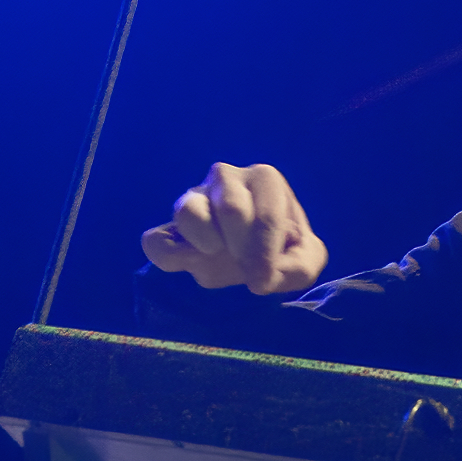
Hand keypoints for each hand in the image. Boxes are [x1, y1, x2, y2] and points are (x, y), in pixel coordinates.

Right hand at [141, 162, 327, 294]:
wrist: (251, 259)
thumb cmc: (281, 251)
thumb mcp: (305, 258)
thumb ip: (303, 262)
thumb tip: (269, 271)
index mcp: (264, 179)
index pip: (266, 213)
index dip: (265, 253)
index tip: (263, 283)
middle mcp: (226, 177)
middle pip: (233, 210)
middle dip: (244, 251)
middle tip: (249, 274)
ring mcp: (193, 198)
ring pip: (189, 212)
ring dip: (209, 246)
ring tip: (222, 257)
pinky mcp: (167, 227)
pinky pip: (156, 240)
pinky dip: (171, 256)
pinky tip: (192, 264)